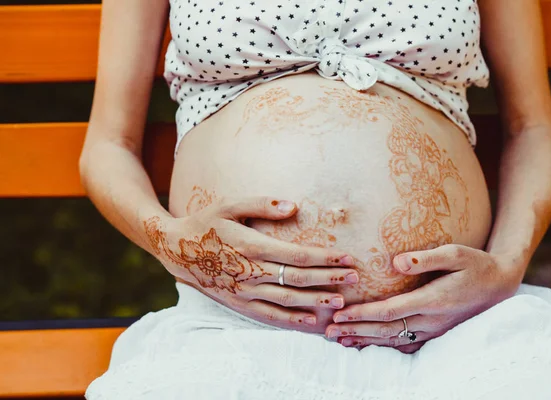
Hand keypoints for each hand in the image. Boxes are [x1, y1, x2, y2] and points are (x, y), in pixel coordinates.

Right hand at [143, 196, 358, 330]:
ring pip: (287, 300)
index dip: (324, 257)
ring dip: (316, 301)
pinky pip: (269, 315)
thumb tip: (293, 207)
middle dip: (328, 278)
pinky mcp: (238, 303)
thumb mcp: (229, 205)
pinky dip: (291, 320)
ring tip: (340, 301)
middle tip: (354, 278)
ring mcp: (245, 291)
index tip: (346, 257)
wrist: (176, 249)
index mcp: (252, 246)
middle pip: (298, 278)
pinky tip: (310, 321)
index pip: (296, 255)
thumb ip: (261, 204)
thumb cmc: (206, 223)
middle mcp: (251, 272)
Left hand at [325, 244, 522, 352]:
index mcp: (433, 300)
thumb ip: (427, 258)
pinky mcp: (436, 332)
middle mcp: (432, 320)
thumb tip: (397, 262)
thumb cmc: (476, 264)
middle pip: (387, 329)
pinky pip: (406, 343)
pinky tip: (369, 343)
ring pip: (394, 340)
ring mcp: (434, 330)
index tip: (341, 314)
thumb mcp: (456, 253)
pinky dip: (384, 345)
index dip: (364, 314)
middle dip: (356, 330)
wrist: (500, 285)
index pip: (391, 311)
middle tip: (330, 332)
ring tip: (341, 340)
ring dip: (366, 340)